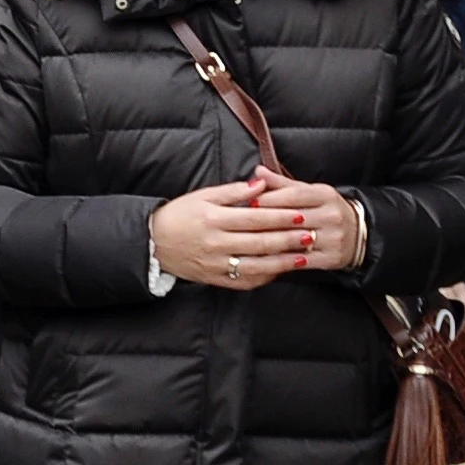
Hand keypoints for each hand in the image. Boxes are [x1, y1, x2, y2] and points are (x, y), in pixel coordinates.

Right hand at [150, 179, 317, 289]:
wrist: (153, 243)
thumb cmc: (179, 215)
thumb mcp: (202, 196)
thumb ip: (234, 191)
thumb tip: (261, 184)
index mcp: (213, 218)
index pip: (254, 218)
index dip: (280, 216)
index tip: (302, 214)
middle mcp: (215, 243)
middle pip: (260, 242)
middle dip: (288, 239)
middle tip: (311, 235)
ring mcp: (215, 263)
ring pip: (256, 265)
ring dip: (282, 262)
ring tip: (302, 256)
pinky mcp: (214, 278)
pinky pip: (244, 280)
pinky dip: (264, 276)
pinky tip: (279, 270)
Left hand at [247, 167, 361, 271]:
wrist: (359, 234)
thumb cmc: (324, 210)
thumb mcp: (309, 192)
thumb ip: (282, 184)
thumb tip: (258, 171)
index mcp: (325, 195)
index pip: (295, 195)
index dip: (270, 198)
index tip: (248, 202)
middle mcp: (332, 215)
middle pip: (293, 217)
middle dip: (265, 221)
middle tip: (240, 224)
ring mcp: (334, 238)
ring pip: (295, 240)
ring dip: (269, 241)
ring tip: (246, 241)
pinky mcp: (331, 258)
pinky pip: (300, 261)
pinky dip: (279, 261)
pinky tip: (261, 259)